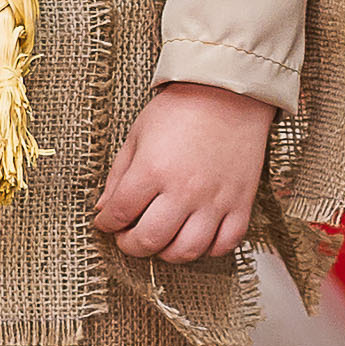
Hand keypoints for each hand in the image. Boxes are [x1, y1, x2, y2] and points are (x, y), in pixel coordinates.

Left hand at [94, 81, 272, 259]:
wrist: (229, 93)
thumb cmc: (181, 108)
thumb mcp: (138, 135)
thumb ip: (119, 175)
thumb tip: (103, 210)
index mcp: (152, 169)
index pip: (119, 214)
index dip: (107, 224)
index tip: (107, 222)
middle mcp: (183, 189)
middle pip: (149, 240)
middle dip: (130, 245)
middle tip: (129, 237)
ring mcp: (214, 199)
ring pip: (186, 251)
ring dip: (167, 253)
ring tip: (162, 239)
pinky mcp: (241, 203)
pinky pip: (225, 244)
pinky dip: (209, 249)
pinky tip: (197, 235)